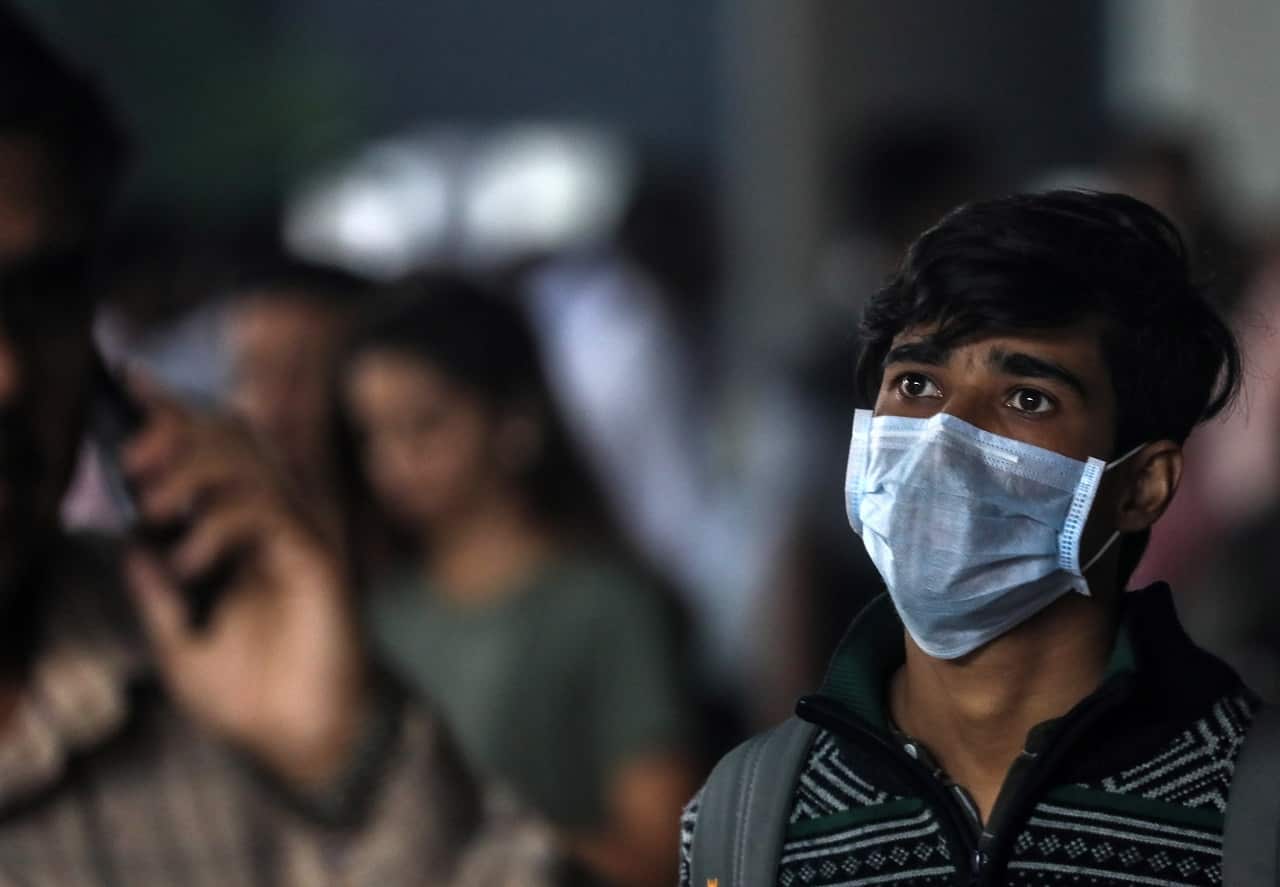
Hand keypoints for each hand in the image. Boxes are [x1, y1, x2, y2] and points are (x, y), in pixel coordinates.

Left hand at [121, 377, 367, 791]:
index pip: (211, 454)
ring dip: (193, 473)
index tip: (130, 384)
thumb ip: (157, 594)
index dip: (174, 415)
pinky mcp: (315, 559)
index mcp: (241, 534)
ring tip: (155, 509)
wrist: (307, 736)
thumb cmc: (255, 694)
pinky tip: (192, 557)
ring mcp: (299, 537)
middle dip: (177, 434)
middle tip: (133, 462)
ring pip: (251, 466)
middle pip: (234, 439)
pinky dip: (222, 523)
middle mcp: (275, 522)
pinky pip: (270, 513)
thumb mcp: (180, 642)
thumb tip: (130, 546)